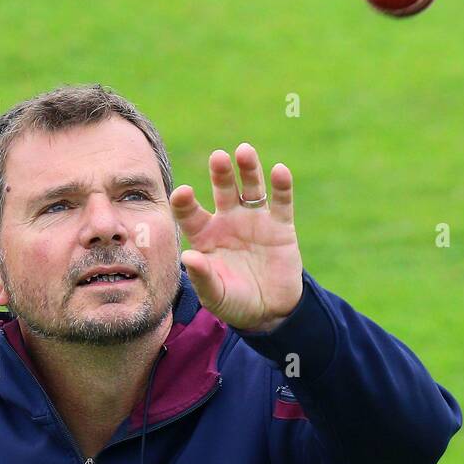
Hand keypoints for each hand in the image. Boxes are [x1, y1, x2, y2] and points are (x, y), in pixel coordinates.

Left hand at [169, 144, 302, 331]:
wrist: (269, 312)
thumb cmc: (234, 302)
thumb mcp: (215, 295)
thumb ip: (202, 277)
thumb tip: (188, 256)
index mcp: (206, 235)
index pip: (190, 213)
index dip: (185, 202)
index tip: (182, 192)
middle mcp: (229, 221)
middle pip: (223, 189)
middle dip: (220, 173)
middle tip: (218, 158)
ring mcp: (255, 220)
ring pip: (251, 188)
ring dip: (249, 169)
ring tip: (244, 151)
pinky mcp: (281, 226)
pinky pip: (281, 202)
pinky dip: (281, 186)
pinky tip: (279, 171)